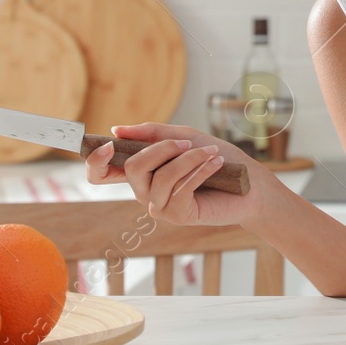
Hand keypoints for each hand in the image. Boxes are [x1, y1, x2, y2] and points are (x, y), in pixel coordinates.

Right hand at [83, 122, 259, 226]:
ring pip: (161, 176)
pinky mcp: (178, 215)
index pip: (102, 173)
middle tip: (186, 142)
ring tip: (212, 154)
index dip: (95, 161)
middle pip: (132, 167)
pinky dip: (200, 170)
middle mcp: (144, 191)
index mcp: (141, 172)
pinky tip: (216, 163)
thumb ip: (152, 133)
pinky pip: (180, 188)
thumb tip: (116, 129)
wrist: (250, 184)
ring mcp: (159, 206)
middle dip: (162, 148)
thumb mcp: (184, 136)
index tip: (109, 144)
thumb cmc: (216, 158)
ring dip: (189, 158)